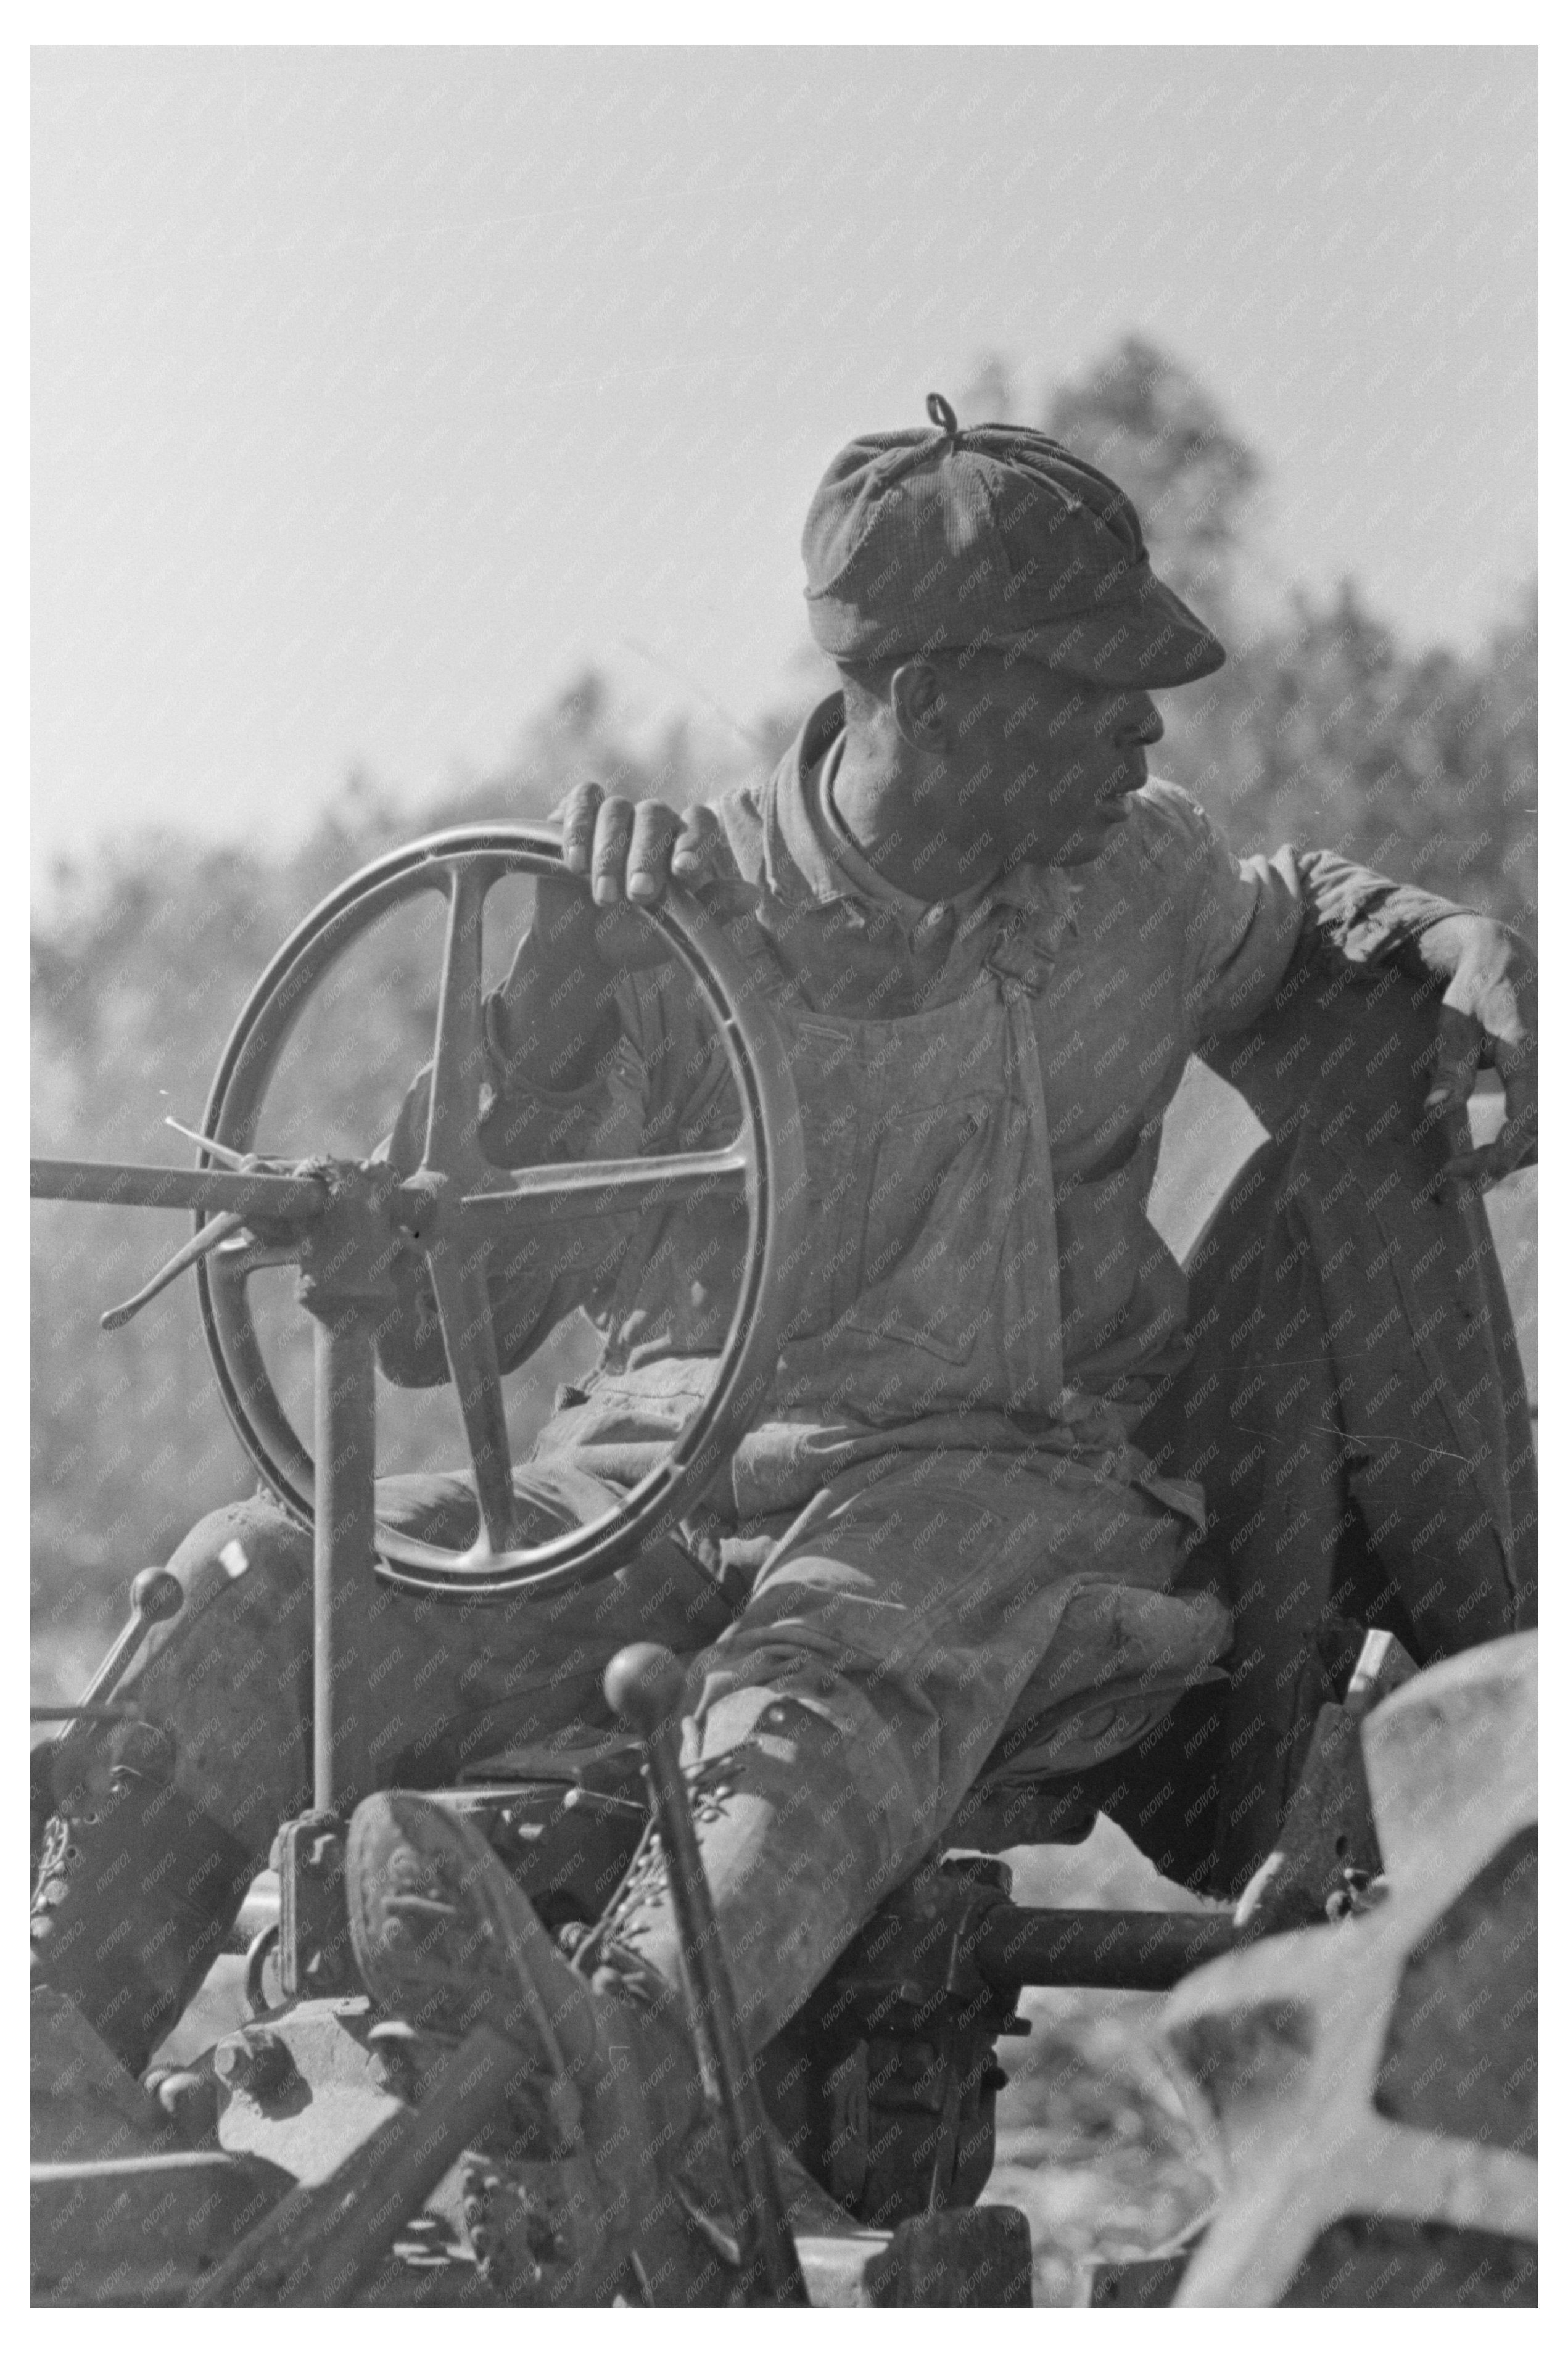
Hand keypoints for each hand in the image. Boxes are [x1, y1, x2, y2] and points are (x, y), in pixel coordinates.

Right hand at [539, 780, 726, 972]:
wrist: (580, 948)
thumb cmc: (634, 936)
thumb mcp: (672, 930)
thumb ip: (710, 910)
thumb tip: (752, 897)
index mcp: (682, 843)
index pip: (699, 821)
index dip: (695, 840)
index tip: (684, 872)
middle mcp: (651, 824)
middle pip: (654, 815)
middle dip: (646, 857)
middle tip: (639, 895)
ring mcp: (613, 815)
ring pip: (616, 810)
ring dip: (609, 854)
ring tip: (605, 898)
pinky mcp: (575, 814)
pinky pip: (582, 801)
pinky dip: (579, 827)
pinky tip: (575, 863)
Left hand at [1418, 915, 1536, 1189]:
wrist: (1507, 957)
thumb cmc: (1476, 988)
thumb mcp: (1457, 1021)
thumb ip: (1452, 1065)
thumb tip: (1436, 1109)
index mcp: (1527, 1052)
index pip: (1524, 1119)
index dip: (1498, 1155)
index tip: (1460, 1172)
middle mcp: (1552, 1064)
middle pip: (1543, 1134)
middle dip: (1509, 1162)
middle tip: (1464, 1178)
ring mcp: (1556, 1067)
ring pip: (1549, 1130)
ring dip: (1520, 1154)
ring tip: (1478, 1169)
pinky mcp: (1552, 1073)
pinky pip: (1546, 1115)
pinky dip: (1527, 1137)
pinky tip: (1499, 1150)